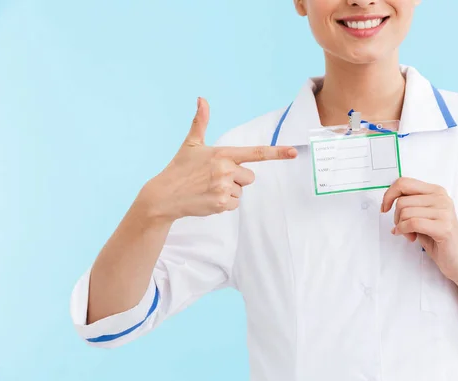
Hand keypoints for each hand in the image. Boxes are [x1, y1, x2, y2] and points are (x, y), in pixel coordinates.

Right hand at [139, 97, 297, 222]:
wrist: (164, 195)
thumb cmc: (179, 168)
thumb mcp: (191, 144)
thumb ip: (201, 121)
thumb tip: (201, 99)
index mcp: (223, 153)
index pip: (256, 152)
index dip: (277, 152)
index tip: (293, 152)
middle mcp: (226, 170)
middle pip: (250, 176)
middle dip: (236, 178)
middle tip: (214, 178)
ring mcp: (224, 188)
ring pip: (242, 191)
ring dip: (229, 191)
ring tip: (209, 188)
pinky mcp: (222, 204)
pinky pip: (235, 204)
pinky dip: (224, 204)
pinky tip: (208, 198)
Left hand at [381, 177, 457, 282]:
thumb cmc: (437, 238)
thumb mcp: (421, 215)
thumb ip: (410, 204)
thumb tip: (388, 198)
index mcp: (436, 191)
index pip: (404, 182)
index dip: (389, 195)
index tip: (385, 207)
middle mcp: (441, 198)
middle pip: (402, 200)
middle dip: (396, 217)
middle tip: (402, 227)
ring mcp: (444, 211)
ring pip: (405, 212)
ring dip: (401, 226)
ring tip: (410, 234)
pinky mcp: (443, 227)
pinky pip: (412, 223)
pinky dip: (404, 231)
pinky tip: (409, 237)